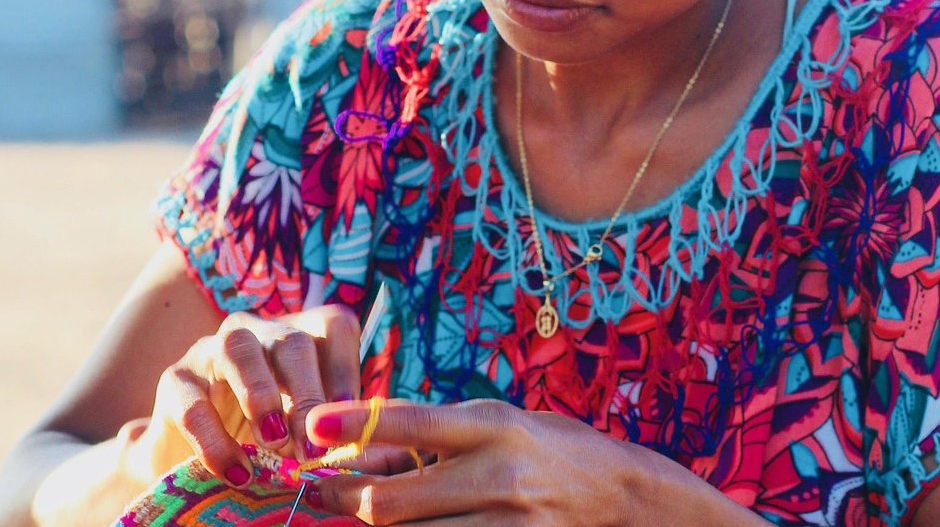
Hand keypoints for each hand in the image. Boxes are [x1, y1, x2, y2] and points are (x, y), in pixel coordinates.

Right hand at [122, 305, 361, 490]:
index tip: (350, 414)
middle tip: (314, 446)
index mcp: (298, 334)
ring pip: (239, 349)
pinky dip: (216, 442)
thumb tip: (356, 442)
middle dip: (307, 394)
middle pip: (291, 341)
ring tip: (274, 443)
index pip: (333, 326)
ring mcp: (212, 350)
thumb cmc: (261, 436)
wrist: (189, 456)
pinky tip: (237, 473)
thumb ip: (325, 424)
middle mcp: (257, 331)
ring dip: (261, 397)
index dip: (346, 368)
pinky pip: (193, 404)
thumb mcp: (300, 426)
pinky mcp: (175, 380)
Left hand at [304, 399, 656, 526]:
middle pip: (392, 504)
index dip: (356, 426)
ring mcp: (507, 525)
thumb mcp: (504, 422)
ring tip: (361, 512)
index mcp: (494, 425)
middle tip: (319, 489)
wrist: (627, 498)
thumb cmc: (554, 449)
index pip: (412, 423)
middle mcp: (498, 475)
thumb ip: (443, 433)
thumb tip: (369, 448)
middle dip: (344, 499)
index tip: (312, 426)